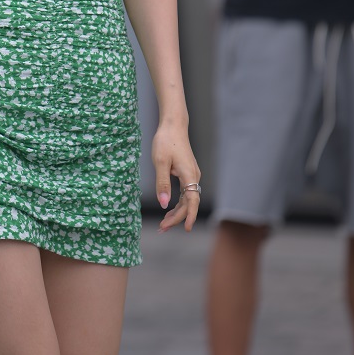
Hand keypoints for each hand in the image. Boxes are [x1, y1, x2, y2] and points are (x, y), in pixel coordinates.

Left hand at [152, 116, 200, 231]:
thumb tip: (163, 204)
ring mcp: (191, 175)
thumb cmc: (166, 141)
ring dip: (177, 212)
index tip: (187, 229)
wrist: (173, 125)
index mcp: (189, 175)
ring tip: (164, 224)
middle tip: (162, 228)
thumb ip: (162, 183)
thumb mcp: (160, 162)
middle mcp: (193, 176)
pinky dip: (178, 203)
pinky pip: (185, 193)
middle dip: (177, 217)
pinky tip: (169, 210)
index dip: (189, 216)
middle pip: (189, 203)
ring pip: (187, 199)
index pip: (192, 201)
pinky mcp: (187, 173)